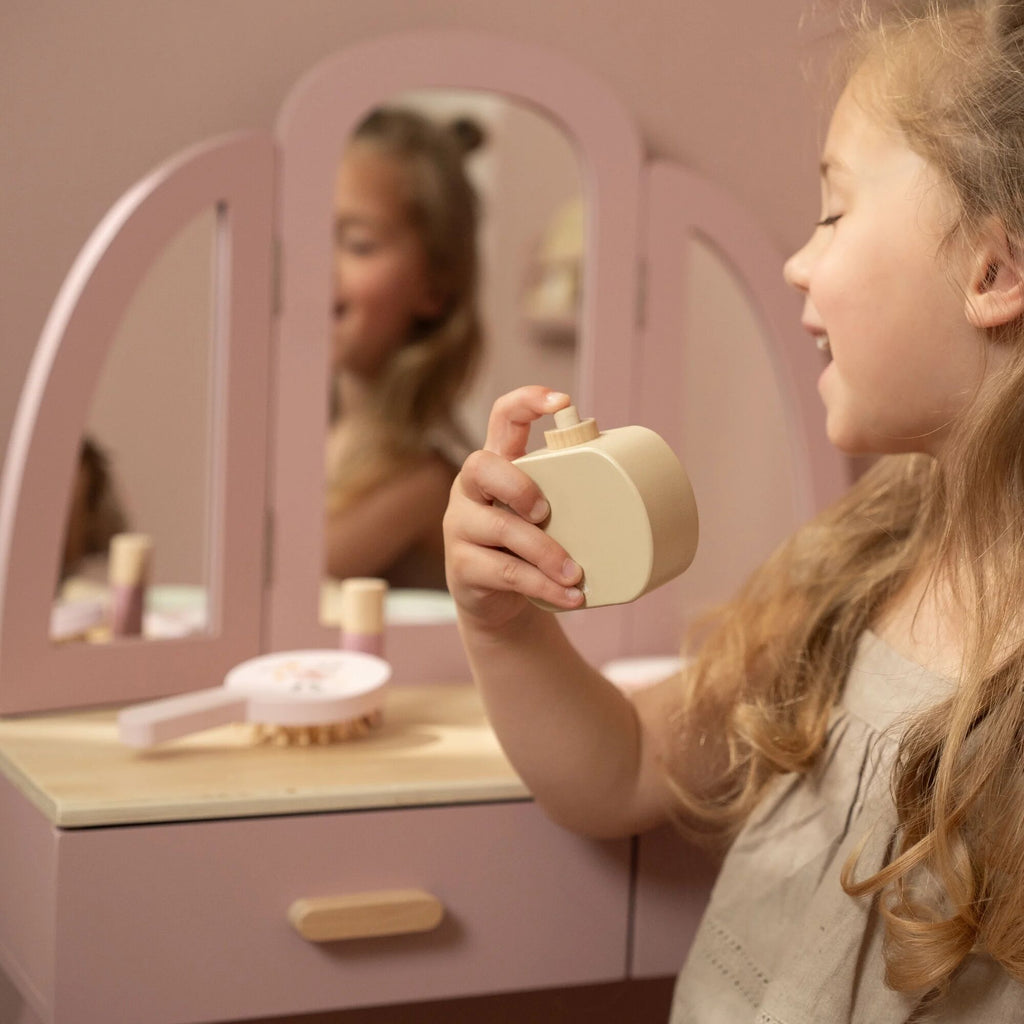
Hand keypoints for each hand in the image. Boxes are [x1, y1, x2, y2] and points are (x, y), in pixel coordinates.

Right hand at [444, 386, 584, 628]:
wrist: (497, 604)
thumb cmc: (530, 547)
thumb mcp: (546, 514)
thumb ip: (571, 495)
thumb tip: (646, 484)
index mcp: (496, 465)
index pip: (501, 417)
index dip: (526, 401)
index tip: (562, 401)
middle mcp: (471, 490)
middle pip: (482, 466)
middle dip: (519, 486)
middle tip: (547, 511)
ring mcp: (461, 527)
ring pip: (499, 528)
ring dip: (544, 551)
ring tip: (576, 573)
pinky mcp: (462, 567)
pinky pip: (504, 573)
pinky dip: (542, 585)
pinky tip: (569, 595)